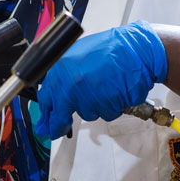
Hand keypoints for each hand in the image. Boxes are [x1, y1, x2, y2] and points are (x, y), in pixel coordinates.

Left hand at [34, 20, 167, 139]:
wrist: (135, 50)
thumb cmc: (110, 49)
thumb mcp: (77, 55)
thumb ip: (64, 75)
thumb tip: (55, 93)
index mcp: (60, 71)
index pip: (46, 99)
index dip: (46, 114)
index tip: (44, 124)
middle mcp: (70, 86)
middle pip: (60, 116)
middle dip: (59, 125)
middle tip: (57, 131)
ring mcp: (87, 98)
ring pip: (86, 113)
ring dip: (94, 106)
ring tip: (104, 86)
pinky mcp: (105, 107)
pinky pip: (105, 113)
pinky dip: (110, 106)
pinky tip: (114, 90)